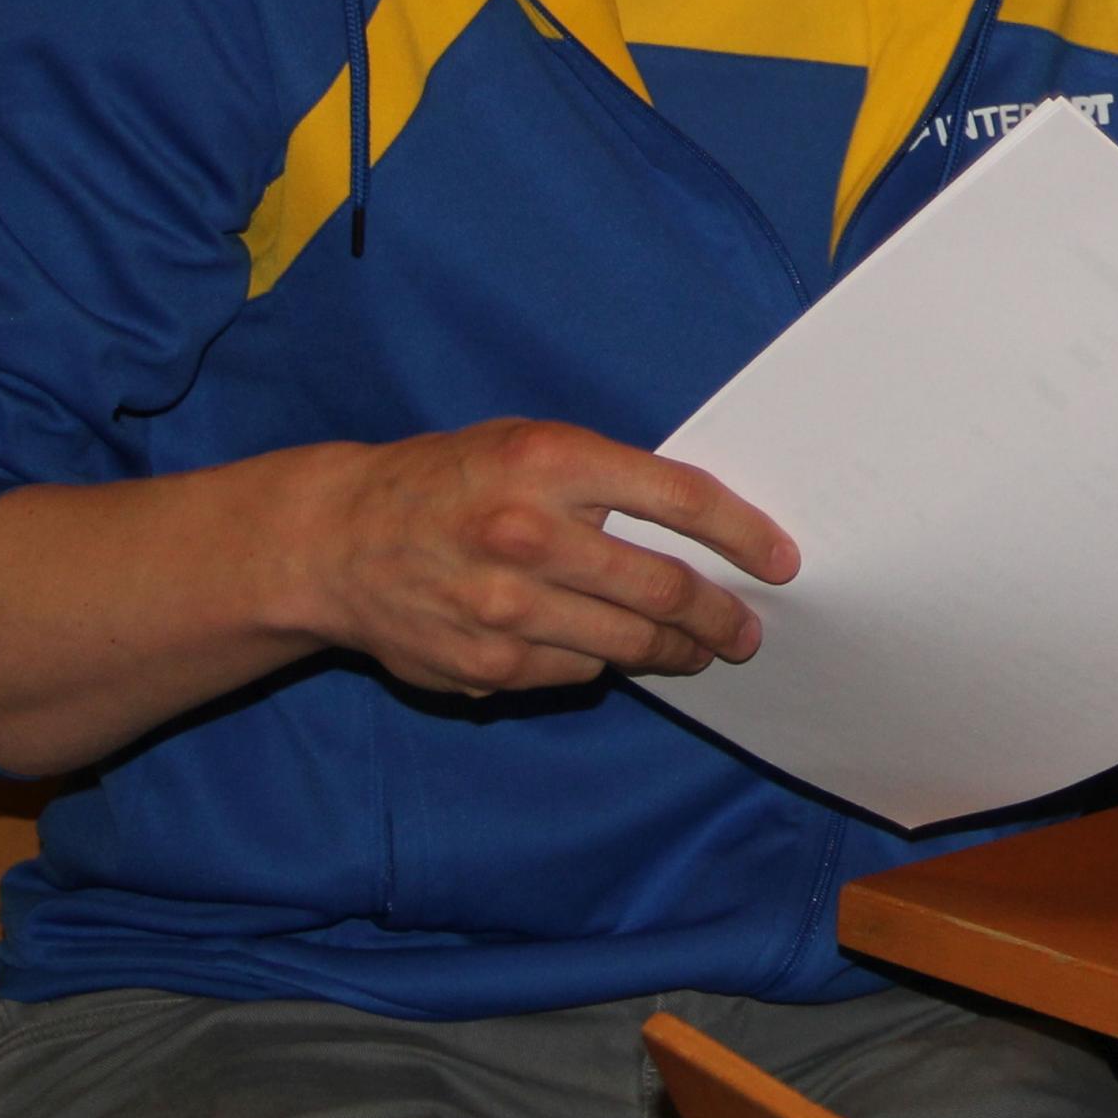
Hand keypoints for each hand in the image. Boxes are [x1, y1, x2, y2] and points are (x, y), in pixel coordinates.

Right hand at [280, 419, 796, 698]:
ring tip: (698, 648)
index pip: (682, 498)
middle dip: (721, 614)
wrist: (335, 541)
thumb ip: (608, 483)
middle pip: (664, 588)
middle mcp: (531, 535)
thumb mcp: (530, 446)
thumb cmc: (451, 482)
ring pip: (628, 641)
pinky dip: (603, 662)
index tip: (782, 560)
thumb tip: (704, 535)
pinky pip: (577, 672)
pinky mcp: (487, 666)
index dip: (745, 534)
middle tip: (745, 627)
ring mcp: (506, 609)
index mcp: (552, 463)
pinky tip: (607, 651)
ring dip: (676, 650)